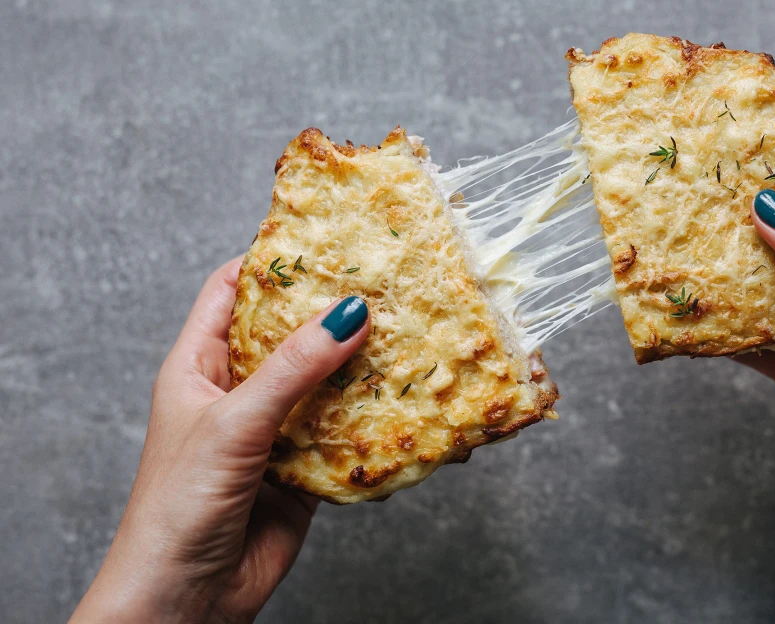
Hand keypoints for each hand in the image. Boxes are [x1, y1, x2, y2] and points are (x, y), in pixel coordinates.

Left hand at [71, 258, 369, 622]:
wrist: (187, 598)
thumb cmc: (182, 505)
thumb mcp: (235, 423)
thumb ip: (294, 368)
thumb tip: (349, 312)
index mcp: (199, 367)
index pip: (232, 292)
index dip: (271, 260)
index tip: (323, 237)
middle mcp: (238, 392)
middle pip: (289, 334)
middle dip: (332, 311)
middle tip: (385, 283)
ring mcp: (274, 430)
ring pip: (324, 383)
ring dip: (359, 366)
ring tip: (409, 333)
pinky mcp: (304, 469)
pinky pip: (343, 432)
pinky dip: (371, 418)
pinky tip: (405, 400)